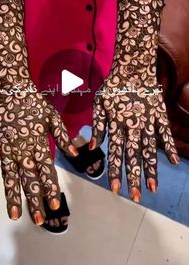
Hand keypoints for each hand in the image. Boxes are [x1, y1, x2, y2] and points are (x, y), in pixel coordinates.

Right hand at [0, 85, 76, 221]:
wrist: (9, 87)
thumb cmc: (32, 101)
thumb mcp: (52, 116)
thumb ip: (62, 136)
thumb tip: (76, 153)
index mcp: (38, 142)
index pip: (46, 171)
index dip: (50, 188)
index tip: (54, 206)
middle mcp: (22, 149)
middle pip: (29, 178)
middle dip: (34, 200)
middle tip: (38, 220)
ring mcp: (5, 147)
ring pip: (9, 176)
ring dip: (12, 196)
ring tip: (15, 215)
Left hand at [89, 75, 179, 201]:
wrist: (132, 68)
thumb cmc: (112, 87)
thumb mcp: (99, 104)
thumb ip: (97, 126)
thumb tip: (92, 147)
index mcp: (117, 125)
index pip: (115, 154)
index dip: (115, 172)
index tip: (115, 190)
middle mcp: (133, 126)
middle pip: (133, 156)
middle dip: (133, 178)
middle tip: (135, 197)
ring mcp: (148, 121)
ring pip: (150, 149)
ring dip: (151, 169)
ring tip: (153, 188)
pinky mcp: (159, 114)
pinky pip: (165, 132)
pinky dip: (169, 146)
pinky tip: (173, 162)